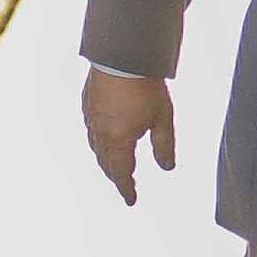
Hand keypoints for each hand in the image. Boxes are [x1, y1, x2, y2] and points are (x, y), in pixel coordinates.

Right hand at [83, 67, 175, 206]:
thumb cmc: (145, 86)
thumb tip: (167, 167)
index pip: (122, 172)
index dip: (127, 188)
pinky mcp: (88, 102)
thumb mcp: (162, 119)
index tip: (131, 200)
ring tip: (113, 165)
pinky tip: (103, 136)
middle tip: (124, 184)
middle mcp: (101, 132)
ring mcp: (92, 117)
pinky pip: (91, 129)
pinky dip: (97, 140)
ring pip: (96, 147)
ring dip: (105, 160)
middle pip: (106, 163)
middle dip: (115, 176)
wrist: (123, 56)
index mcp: (119, 141)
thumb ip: (164, 146)